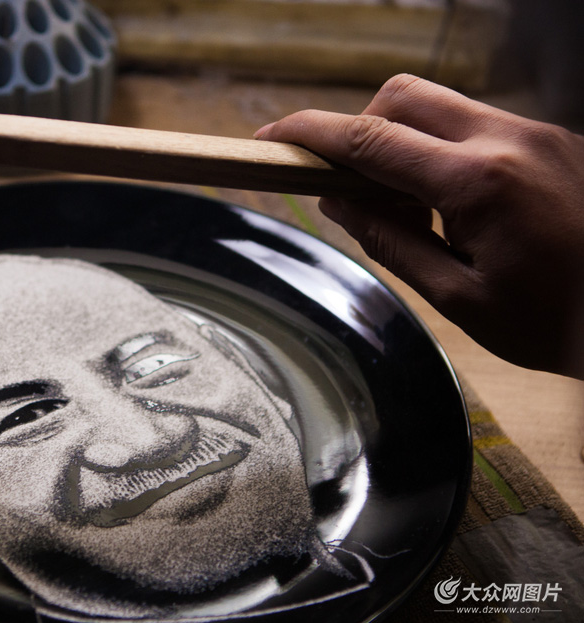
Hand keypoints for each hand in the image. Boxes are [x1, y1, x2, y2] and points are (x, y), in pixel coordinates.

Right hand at [257, 74, 583, 377]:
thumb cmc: (558, 324)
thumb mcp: (460, 297)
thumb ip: (391, 241)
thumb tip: (337, 201)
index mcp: (480, 181)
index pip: (369, 138)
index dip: (309, 135)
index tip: (270, 141)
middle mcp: (510, 138)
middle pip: (402, 95)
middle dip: (358, 128)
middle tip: (350, 187)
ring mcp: (536, 133)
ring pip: (439, 105)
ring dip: (400, 141)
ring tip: (408, 208)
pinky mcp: (551, 139)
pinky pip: (475, 123)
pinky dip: (440, 149)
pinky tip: (450, 205)